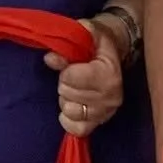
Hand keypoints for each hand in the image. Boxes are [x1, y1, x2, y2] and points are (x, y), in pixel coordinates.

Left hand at [46, 19, 123, 136]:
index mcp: (109, 73)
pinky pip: (76, 129)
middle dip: (65, 84)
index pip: (72, 77)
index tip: (72, 64)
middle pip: (68, 94)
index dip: (66, 69)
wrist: (112, 56)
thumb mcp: (85, 33)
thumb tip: (50, 58)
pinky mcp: (99, 124)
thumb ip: (68, 42)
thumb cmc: (96, 43)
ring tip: (74, 90)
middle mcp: (111, 96)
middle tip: (74, 77)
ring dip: (66, 100)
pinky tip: (72, 106)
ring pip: (69, 111)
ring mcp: (105, 113)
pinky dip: (68, 119)